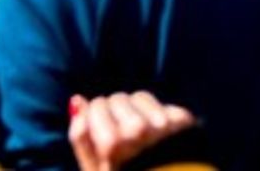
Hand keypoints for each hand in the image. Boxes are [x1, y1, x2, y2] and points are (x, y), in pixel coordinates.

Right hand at [68, 92, 197, 170]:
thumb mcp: (95, 169)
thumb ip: (81, 137)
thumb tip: (77, 100)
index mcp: (111, 144)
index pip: (97, 104)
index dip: (97, 117)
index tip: (103, 132)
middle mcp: (137, 130)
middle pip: (118, 98)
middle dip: (117, 112)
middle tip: (122, 136)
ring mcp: (162, 124)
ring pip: (140, 97)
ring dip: (137, 110)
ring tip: (140, 134)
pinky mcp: (182, 120)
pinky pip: (162, 104)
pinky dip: (158, 116)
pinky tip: (158, 137)